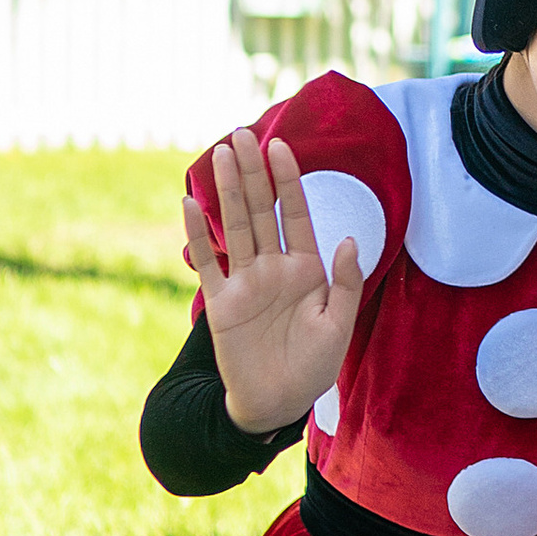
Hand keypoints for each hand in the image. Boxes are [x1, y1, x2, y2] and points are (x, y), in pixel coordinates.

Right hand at [183, 132, 365, 433]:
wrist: (277, 403)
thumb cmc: (313, 366)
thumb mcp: (340, 325)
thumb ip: (346, 283)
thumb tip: (347, 239)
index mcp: (307, 269)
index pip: (298, 215)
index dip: (290, 181)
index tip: (281, 145)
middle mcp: (274, 267)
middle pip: (262, 210)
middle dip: (254, 172)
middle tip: (242, 132)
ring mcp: (245, 281)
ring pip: (235, 226)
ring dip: (228, 191)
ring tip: (222, 153)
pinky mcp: (221, 301)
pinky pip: (207, 262)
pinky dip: (197, 234)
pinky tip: (189, 204)